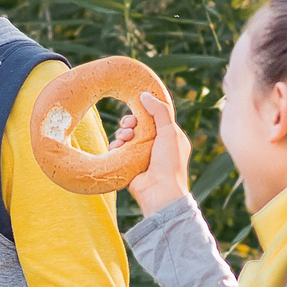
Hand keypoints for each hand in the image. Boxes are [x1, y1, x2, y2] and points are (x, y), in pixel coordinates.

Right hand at [111, 90, 191, 216]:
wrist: (160, 193)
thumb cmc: (170, 162)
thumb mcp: (170, 132)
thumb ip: (160, 111)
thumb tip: (144, 94)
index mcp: (170, 137)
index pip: (155, 116)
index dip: (145, 109)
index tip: (137, 103)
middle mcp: (156, 145)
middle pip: (138, 125)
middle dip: (130, 122)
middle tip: (128, 124)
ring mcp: (141, 155)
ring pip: (126, 136)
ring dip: (122, 134)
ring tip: (124, 138)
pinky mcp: (129, 164)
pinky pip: (118, 150)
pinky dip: (116, 146)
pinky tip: (117, 148)